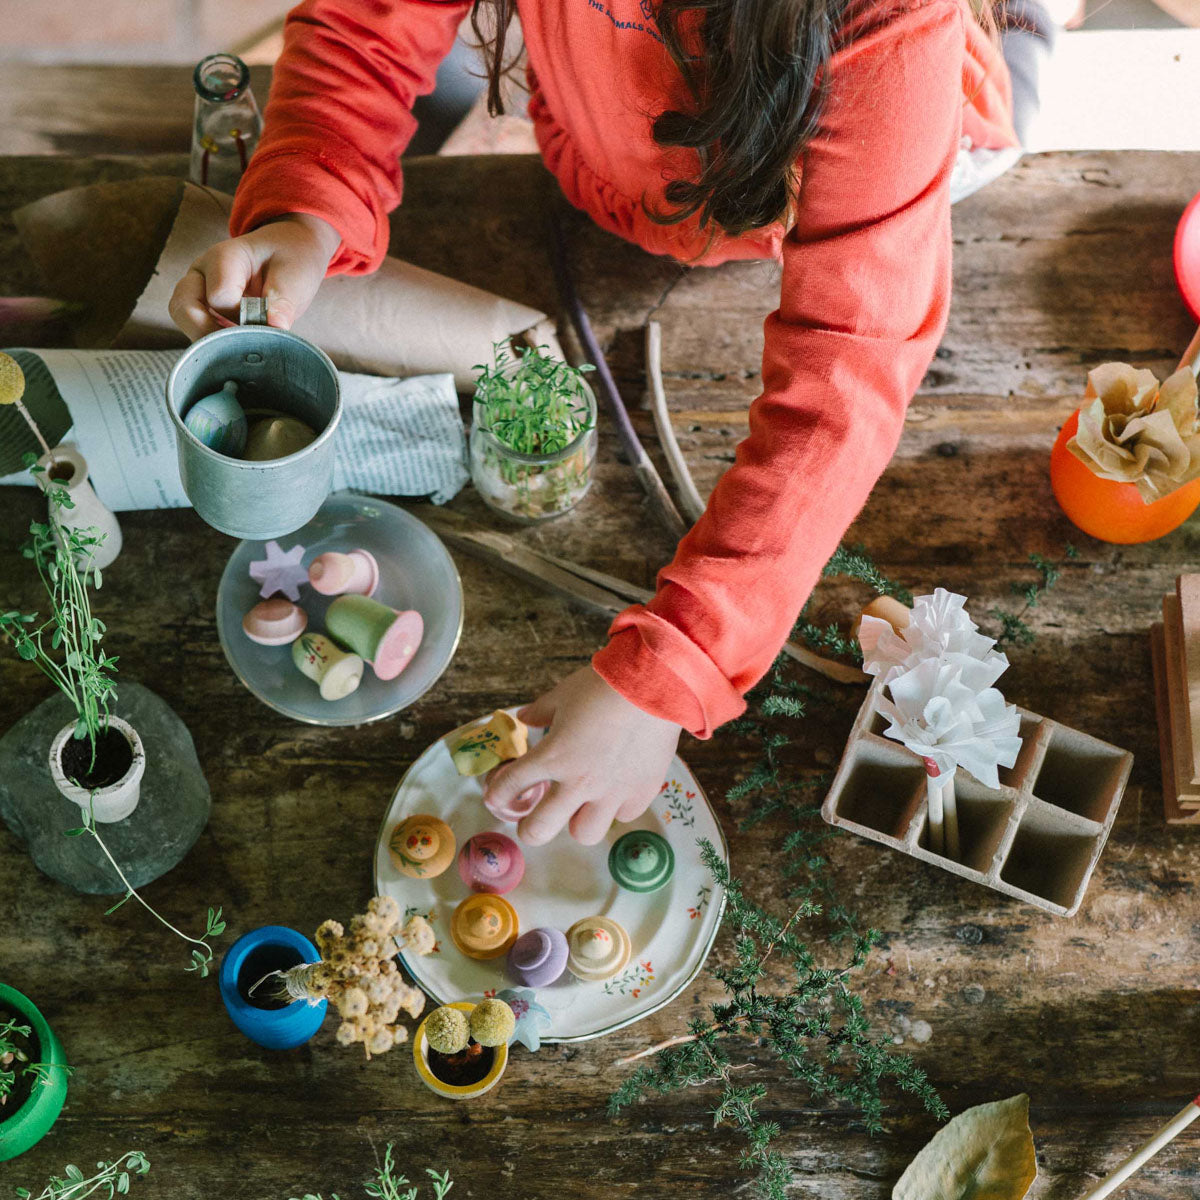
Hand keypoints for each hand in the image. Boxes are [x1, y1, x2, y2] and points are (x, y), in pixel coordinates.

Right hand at [168, 213, 340, 338]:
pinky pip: (195, 330)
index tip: (268, 324)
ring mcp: (198, 291)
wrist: (288, 253)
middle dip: (212, 335)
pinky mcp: (203, 309)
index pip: (219, 297)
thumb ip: (283, 301)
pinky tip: (238, 350)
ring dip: (210, 342)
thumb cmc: (290, 261)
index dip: (243, 318)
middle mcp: (202, 272)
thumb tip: (275, 327)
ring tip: (242, 350)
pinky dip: (214, 344)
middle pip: (183, 308)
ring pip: (183, 321)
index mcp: (223, 257)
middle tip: (246, 349)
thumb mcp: (295, 276)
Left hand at [483, 666, 682, 845]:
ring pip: (584, 834)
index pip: (510, 786)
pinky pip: (623, 815)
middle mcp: (579, 782)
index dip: (497, 794)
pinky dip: (616, 807)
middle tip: (532, 823)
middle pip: (540, 830)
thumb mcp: (563, 694)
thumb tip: (525, 718)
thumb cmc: (604, 686)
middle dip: (529, 830)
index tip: (496, 796)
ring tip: (580, 807)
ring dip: (577, 822)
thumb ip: (540, 712)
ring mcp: (612, 792)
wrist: (654, 685)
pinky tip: (617, 789)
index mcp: (553, 756)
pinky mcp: (642, 792)